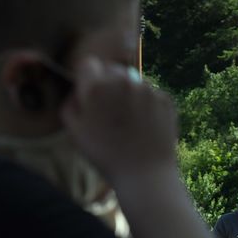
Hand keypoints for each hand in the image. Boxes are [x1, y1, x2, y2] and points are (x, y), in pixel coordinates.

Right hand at [60, 56, 179, 184]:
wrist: (145, 173)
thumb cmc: (106, 155)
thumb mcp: (74, 131)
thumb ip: (70, 103)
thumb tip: (77, 91)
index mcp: (97, 86)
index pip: (88, 64)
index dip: (87, 79)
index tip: (91, 95)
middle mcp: (124, 80)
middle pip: (112, 70)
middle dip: (108, 84)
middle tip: (110, 111)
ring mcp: (148, 88)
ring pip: (133, 81)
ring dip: (128, 93)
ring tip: (129, 121)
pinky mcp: (166, 99)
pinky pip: (151, 94)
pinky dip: (147, 104)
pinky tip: (145, 125)